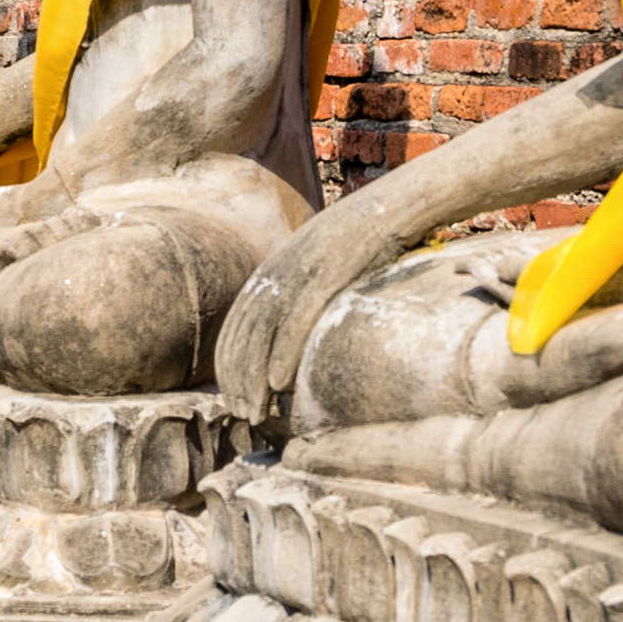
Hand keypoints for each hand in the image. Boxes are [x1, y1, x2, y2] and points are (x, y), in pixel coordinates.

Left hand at [216, 192, 416, 422]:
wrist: (393, 206)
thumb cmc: (362, 243)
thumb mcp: (322, 264)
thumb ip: (302, 293)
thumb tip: (292, 331)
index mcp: (272, 270)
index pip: (235, 326)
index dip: (229, 365)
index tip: (231, 397)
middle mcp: (277, 271)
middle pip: (242, 334)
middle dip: (236, 379)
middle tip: (239, 415)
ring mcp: (300, 273)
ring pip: (262, 333)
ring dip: (254, 376)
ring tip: (254, 410)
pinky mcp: (326, 277)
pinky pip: (297, 321)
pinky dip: (283, 353)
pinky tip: (278, 383)